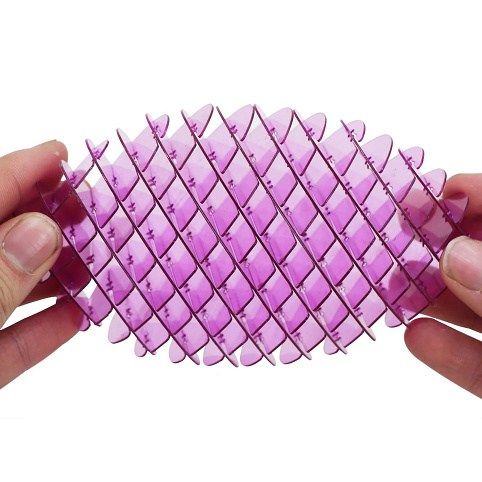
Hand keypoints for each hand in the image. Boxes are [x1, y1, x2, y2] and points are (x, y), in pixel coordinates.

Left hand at [0, 141, 82, 388]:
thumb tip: (41, 231)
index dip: (21, 171)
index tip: (63, 156)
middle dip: (48, 224)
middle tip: (91, 217)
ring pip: (7, 291)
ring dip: (53, 279)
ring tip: (92, 266)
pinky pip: (8, 345)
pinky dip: (42, 333)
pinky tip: (77, 318)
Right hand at [406, 174, 481, 397]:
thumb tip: (454, 255)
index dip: (478, 197)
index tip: (435, 191)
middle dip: (440, 248)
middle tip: (396, 238)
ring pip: (477, 310)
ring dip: (434, 299)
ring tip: (392, 285)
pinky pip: (481, 364)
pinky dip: (449, 353)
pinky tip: (417, 338)